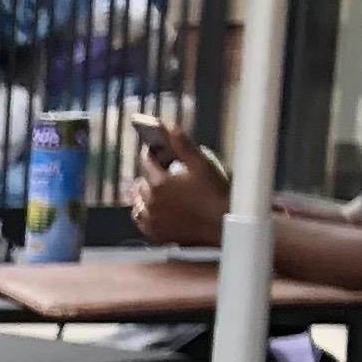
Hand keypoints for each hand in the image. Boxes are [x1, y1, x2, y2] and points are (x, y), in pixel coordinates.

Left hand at [134, 120, 229, 246]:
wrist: (223, 227)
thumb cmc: (216, 195)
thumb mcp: (202, 164)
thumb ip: (183, 145)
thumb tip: (169, 128)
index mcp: (160, 183)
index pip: (146, 160)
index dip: (152, 152)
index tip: (157, 149)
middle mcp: (151, 202)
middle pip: (142, 179)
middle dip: (150, 171)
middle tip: (163, 167)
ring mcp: (151, 219)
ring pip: (137, 199)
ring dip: (144, 190)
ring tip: (156, 185)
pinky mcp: (155, 233)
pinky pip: (139, 218)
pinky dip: (142, 209)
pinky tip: (152, 205)